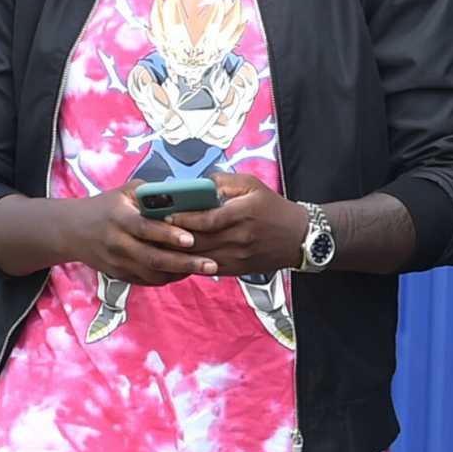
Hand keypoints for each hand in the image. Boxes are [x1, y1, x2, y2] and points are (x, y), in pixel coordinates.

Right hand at [61, 185, 219, 285]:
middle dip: (185, 263)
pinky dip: (169, 278)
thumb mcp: (124, 192)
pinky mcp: (120, 275)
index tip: (191, 238)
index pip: (146, 229)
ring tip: (204, 267)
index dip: (169, 235)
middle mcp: (117, 243)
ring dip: (180, 273)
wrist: (72, 231)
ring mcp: (118, 263)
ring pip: (153, 275)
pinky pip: (148, 281)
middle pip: (154, 258)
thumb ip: (152, 194)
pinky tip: (185, 270)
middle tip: (211, 264)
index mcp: (118, 218)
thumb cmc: (105, 206)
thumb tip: (186, 194)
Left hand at [170, 173, 303, 275]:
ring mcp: (239, 257)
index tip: (165, 214)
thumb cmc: (274, 208)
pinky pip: (209, 269)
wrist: (299, 237)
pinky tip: (177, 258)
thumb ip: (224, 182)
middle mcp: (240, 238)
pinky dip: (192, 264)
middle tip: (153, 230)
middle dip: (174, 237)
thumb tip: (198, 184)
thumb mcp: (253, 185)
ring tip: (159, 244)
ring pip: (201, 258)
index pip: (208, 219)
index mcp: (244, 214)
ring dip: (178, 253)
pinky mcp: (238, 269)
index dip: (184, 219)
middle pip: (200, 241)